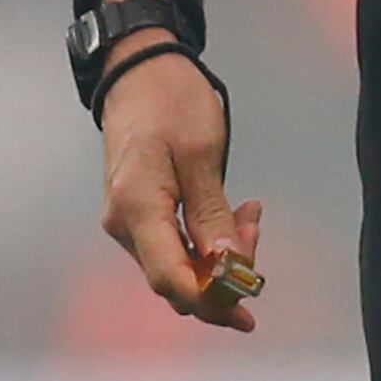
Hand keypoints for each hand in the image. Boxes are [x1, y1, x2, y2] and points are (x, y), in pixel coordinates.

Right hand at [95, 46, 263, 330]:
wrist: (138, 68)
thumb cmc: (171, 100)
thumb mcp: (201, 153)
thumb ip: (212, 215)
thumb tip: (228, 269)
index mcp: (137, 208)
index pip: (170, 279)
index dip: (210, 302)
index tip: (248, 311)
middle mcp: (124, 224)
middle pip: (175, 278)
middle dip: (223, 274)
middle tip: (257, 228)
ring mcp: (127, 220)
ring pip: (176, 263)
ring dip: (218, 255)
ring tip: (251, 215)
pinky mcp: (137, 212)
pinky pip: (172, 244)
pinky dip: (204, 240)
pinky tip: (233, 216)